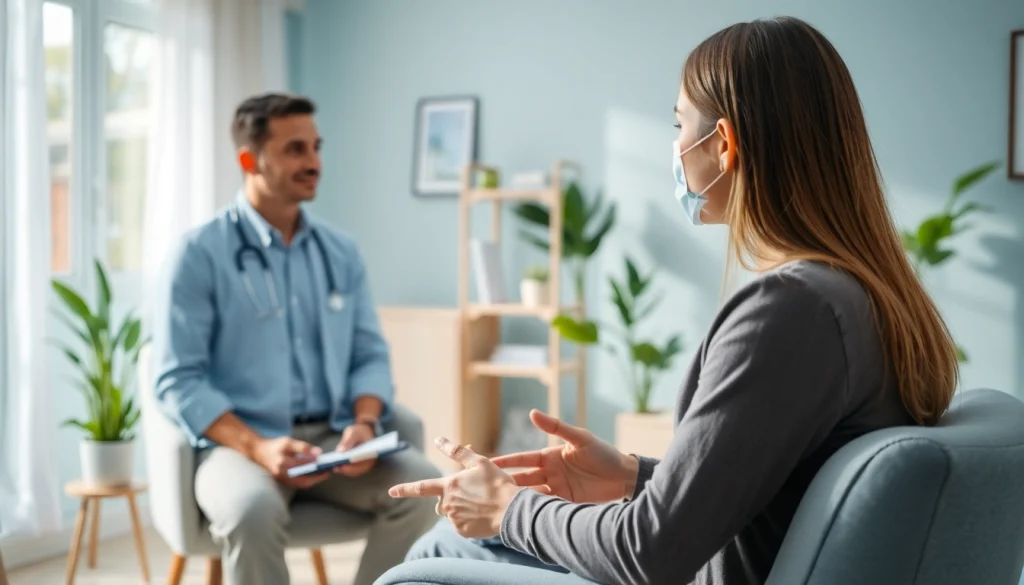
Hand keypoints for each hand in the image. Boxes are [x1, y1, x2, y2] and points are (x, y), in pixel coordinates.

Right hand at [252, 436, 329, 488]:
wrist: (259, 452)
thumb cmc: (275, 446)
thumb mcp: (288, 442)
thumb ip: (303, 447)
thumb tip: (318, 453)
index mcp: (283, 463)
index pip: (303, 465)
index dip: (315, 465)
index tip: (326, 464)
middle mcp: (282, 473)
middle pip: (304, 480)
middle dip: (318, 477)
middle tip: (329, 471)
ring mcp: (283, 479)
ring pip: (302, 484)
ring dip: (314, 480)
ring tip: (325, 472)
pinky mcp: (284, 481)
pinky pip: (299, 483)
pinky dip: (308, 480)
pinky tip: (316, 474)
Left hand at [334, 422, 376, 476]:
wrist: (362, 432)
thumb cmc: (359, 431)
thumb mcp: (353, 433)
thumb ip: (348, 441)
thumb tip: (340, 451)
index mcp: (372, 453)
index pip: (363, 463)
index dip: (353, 465)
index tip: (342, 466)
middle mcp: (369, 462)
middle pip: (357, 470)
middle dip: (346, 469)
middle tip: (335, 468)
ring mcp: (364, 465)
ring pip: (353, 472)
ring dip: (343, 470)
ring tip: (333, 467)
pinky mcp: (358, 466)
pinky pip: (350, 470)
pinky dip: (343, 468)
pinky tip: (335, 465)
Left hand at [389, 438, 519, 538]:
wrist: (512, 510)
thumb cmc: (497, 483)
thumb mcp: (479, 462)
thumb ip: (456, 451)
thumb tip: (438, 440)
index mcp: (449, 486)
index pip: (421, 487)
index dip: (405, 489)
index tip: (391, 491)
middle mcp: (447, 504)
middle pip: (441, 502)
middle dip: (450, 498)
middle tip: (473, 494)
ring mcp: (454, 519)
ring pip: (451, 513)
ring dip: (461, 508)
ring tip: (481, 504)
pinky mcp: (462, 531)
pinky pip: (461, 524)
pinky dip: (469, 520)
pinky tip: (482, 515)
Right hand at [491, 409, 638, 502]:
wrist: (624, 477)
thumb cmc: (603, 453)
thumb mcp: (580, 438)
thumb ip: (556, 427)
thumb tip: (532, 413)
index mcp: (550, 456)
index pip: (522, 459)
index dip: (506, 462)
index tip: (487, 464)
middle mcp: (550, 473)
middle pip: (523, 479)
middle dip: (506, 483)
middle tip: (487, 489)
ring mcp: (557, 489)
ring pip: (532, 494)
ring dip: (519, 499)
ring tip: (502, 505)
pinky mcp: (566, 502)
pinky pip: (547, 506)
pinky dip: (536, 510)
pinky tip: (524, 514)